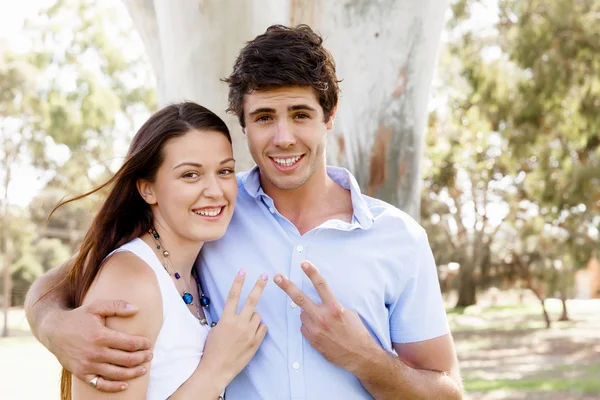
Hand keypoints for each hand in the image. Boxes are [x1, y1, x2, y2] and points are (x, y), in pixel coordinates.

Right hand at [42, 299, 152, 391]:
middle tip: (150, 355)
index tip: (148, 343)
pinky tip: (125, 384)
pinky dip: (114, 387)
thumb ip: (117, 306)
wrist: (53, 331)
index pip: (129, 344)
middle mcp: (95, 353)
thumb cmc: (78, 317)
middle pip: (126, 360)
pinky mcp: (81, 374)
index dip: (142, 344)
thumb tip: (137, 309)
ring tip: (143, 369)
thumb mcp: (96, 306)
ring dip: (133, 373)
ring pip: (117, 374)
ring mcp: (88, 365)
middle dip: (142, 358)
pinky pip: (100, 385)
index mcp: (101, 336)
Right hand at [200, 269, 267, 385]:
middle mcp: (239, 324)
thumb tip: (237, 312)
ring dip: (254, 317)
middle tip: (264, 276)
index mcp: (226, 319)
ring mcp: (249, 333)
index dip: (238, 282)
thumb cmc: (213, 350)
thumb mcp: (216, 330)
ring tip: (245, 327)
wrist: (217, 369)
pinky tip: (251, 334)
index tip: (243, 271)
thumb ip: (228, 319)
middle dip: (258, 286)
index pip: (233, 296)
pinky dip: (258, 328)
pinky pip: (262, 328)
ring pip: (258, 315)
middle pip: (252, 300)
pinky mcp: (256, 342)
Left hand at [274, 261, 377, 371]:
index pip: (321, 285)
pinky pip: (304, 327)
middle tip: (277, 277)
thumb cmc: (356, 332)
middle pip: (300, 298)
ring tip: (323, 322)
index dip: (312, 273)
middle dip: (287, 286)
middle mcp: (323, 317)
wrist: (358, 355)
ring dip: (309, 314)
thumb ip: (332, 305)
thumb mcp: (348, 313)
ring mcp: (315, 329)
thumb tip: (321, 301)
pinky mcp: (312, 339)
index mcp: (334, 307)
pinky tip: (321, 331)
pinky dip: (310, 326)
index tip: (303, 263)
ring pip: (303, 314)